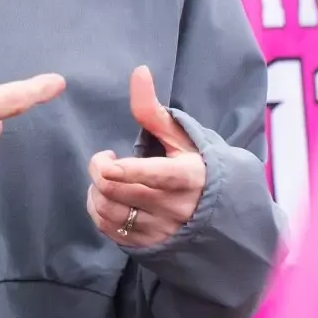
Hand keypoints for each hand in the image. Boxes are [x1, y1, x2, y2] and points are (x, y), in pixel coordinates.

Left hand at [87, 66, 206, 249]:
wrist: (221, 215)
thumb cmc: (197, 167)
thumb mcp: (181, 138)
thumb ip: (153, 110)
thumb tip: (139, 72)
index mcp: (188, 177)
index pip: (153, 175)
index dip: (123, 170)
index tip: (107, 159)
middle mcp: (175, 208)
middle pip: (119, 191)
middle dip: (100, 171)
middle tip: (105, 159)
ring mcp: (161, 230)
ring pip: (110, 212)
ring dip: (96, 191)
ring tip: (107, 178)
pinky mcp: (148, 245)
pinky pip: (109, 230)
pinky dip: (98, 211)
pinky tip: (107, 197)